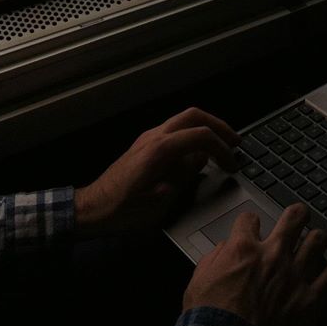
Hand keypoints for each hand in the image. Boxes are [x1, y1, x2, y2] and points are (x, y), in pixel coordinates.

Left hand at [74, 107, 240, 238]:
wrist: (92, 208)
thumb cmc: (122, 210)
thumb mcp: (160, 201)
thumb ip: (183, 176)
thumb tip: (201, 159)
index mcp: (159, 150)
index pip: (201, 136)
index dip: (222, 148)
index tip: (232, 163)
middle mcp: (153, 137)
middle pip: (193, 115)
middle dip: (218, 125)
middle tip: (234, 141)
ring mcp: (147, 138)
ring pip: (183, 119)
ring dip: (205, 128)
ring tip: (220, 145)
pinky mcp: (144, 145)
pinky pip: (174, 130)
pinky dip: (191, 135)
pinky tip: (198, 153)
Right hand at [182, 203, 326, 325]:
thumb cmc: (211, 321)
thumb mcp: (198, 281)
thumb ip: (215, 258)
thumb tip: (225, 250)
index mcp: (244, 249)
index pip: (250, 218)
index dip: (250, 223)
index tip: (253, 228)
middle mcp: (273, 255)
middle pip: (294, 217)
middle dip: (298, 214)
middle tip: (300, 215)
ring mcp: (295, 275)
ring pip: (317, 240)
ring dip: (317, 238)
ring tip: (318, 239)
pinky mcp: (311, 299)